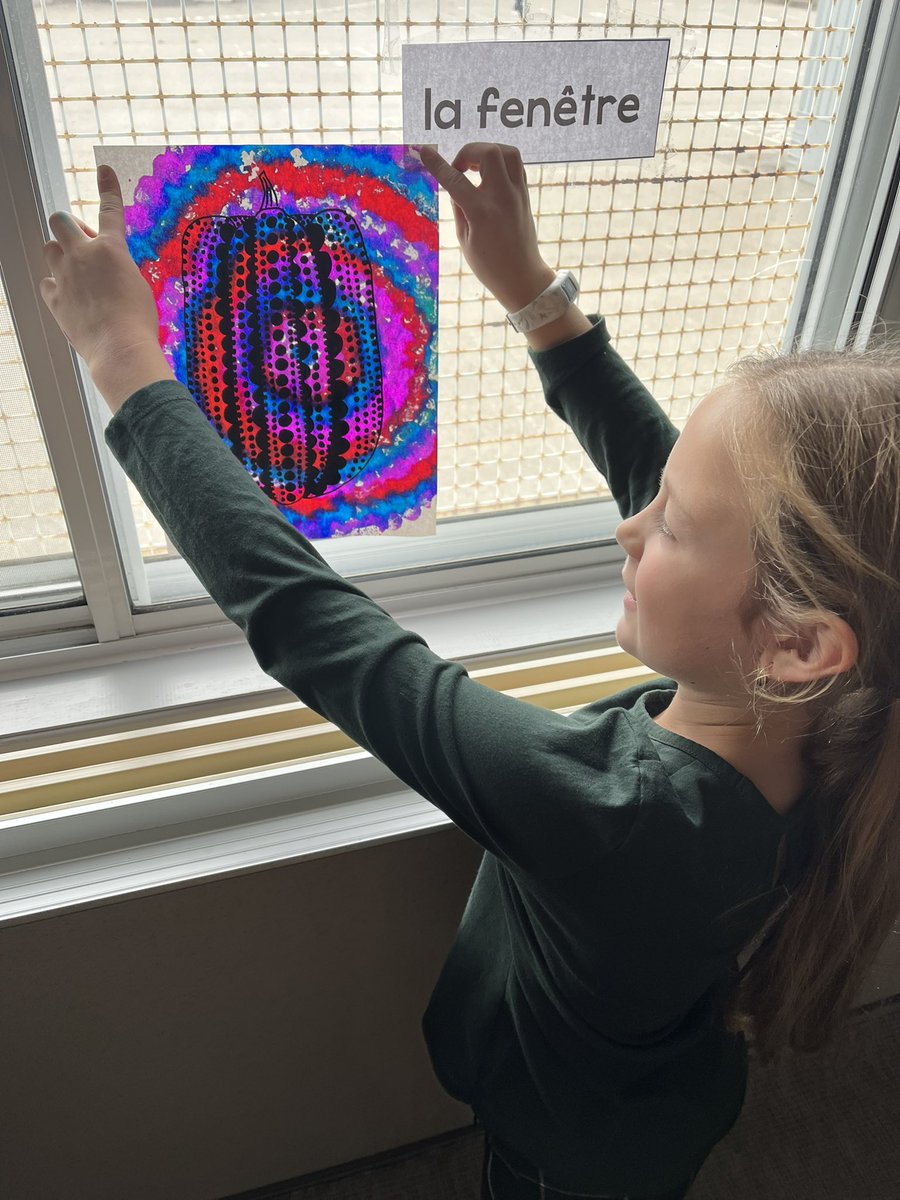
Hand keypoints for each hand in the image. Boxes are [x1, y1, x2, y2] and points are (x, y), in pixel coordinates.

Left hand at [40, 165, 173, 409]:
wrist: (120, 349)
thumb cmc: (139, 322)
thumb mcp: (137, 287)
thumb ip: (118, 269)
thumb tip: (104, 268)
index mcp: (111, 250)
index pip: (110, 210)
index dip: (107, 187)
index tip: (103, 168)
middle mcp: (83, 256)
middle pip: (60, 221)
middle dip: (69, 227)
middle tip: (83, 245)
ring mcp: (65, 276)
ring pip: (50, 249)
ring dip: (61, 255)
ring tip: (77, 275)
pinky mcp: (54, 299)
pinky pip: (47, 282)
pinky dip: (57, 287)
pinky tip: (71, 299)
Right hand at [420, 142, 554, 312]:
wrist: (522, 277)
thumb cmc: (490, 265)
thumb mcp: (465, 240)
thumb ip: (458, 208)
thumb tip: (454, 186)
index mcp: (482, 213)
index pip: (455, 180)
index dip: (437, 164)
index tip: (425, 152)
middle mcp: (502, 198)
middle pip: (488, 152)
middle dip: (468, 152)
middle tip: (459, 169)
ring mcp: (517, 194)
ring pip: (507, 151)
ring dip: (487, 152)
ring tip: (475, 167)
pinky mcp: (525, 194)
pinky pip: (515, 164)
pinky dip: (500, 161)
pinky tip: (489, 175)